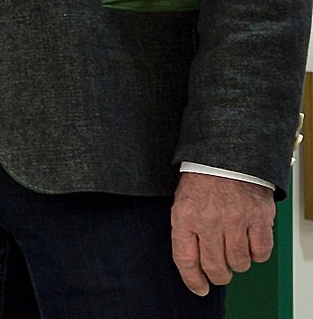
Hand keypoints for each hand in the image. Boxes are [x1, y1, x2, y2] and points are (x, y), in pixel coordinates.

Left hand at [170, 173, 274, 295]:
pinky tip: (251, 243)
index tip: (199, 289)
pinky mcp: (259, 219)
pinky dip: (257, 254)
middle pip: (215, 267)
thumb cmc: (203, 180)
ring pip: (239, 263)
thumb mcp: (183, 202)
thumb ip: (186, 231)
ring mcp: (236, 220)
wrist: (227, 155)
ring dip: (238, 264)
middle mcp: (209, 221)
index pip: (185, 259)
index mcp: (185, 216)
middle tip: (220, 273)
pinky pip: (261, 252)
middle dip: (218, 276)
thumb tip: (194, 264)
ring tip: (235, 251)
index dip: (192, 280)